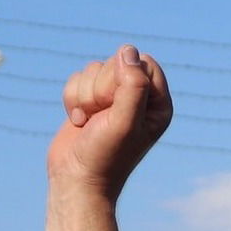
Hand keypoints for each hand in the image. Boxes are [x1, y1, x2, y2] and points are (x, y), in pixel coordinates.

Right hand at [48, 47, 173, 199]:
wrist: (77, 180)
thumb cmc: (105, 156)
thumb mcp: (125, 121)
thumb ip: (133, 85)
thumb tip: (128, 51)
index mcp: (158, 104)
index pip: (144, 62)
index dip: (124, 77)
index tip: (117, 105)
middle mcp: (138, 99)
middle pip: (116, 62)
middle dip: (101, 88)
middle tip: (102, 117)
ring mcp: (112, 99)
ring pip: (93, 68)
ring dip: (84, 96)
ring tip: (90, 123)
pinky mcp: (89, 100)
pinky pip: (77, 78)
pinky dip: (72, 99)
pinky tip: (79, 122)